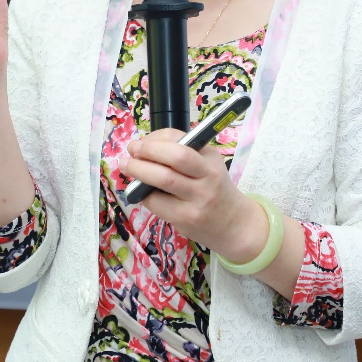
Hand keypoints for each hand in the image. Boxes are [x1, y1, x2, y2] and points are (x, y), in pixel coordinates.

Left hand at [121, 128, 268, 261]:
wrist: (234, 224)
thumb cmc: (215, 189)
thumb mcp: (208, 165)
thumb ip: (183, 153)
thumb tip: (145, 147)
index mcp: (210, 157)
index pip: (180, 139)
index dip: (156, 138)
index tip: (142, 141)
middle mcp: (208, 176)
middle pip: (175, 157)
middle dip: (147, 150)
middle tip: (131, 150)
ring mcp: (198, 199)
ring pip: (164, 179)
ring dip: (139, 170)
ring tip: (127, 166)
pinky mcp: (186, 218)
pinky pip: (158, 202)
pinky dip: (144, 194)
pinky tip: (141, 191)